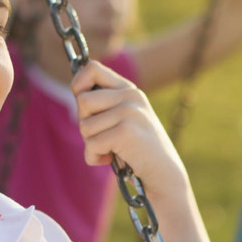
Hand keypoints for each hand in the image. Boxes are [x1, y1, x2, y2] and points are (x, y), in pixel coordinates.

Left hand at [72, 61, 186, 189]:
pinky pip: (91, 145)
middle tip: (102, 136)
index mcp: (129, 89)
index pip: (92, 68)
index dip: (79, 84)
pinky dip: (94, 157)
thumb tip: (77, 92)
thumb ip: (105, 104)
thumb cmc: (138, 149)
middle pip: (82, 100)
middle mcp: (130, 96)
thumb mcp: (125, 118)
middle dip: (84, 123)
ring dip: (90, 144)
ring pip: (84, 126)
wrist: (163, 172)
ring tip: (109, 149)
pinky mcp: (125, 132)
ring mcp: (129, 112)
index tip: (80, 100)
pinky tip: (109, 159)